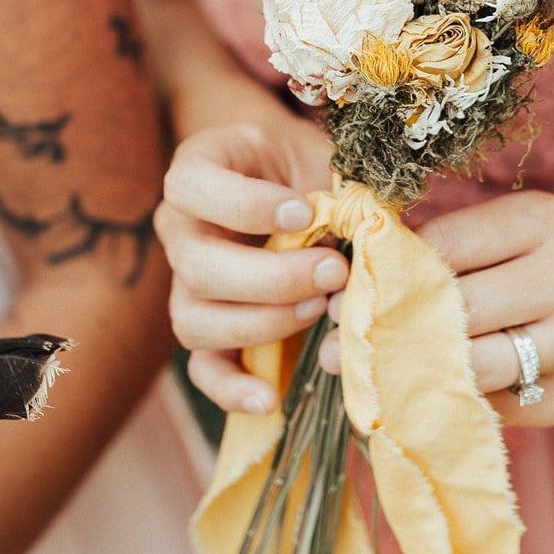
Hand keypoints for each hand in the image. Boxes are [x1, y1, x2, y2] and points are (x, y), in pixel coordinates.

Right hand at [156, 120, 348, 414]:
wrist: (295, 183)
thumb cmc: (307, 163)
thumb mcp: (322, 156)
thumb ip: (341, 189)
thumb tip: (373, 236)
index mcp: (198, 167)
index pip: (188, 184)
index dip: (243, 205)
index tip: (303, 212)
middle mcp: (180, 227)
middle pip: (197, 266)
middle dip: (271, 277)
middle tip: (334, 269)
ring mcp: (186, 283)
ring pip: (195, 320)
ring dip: (263, 323)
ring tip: (319, 309)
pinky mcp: (208, 328)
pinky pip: (203, 368)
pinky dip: (232, 388)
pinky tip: (271, 397)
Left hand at [320, 190, 553, 424]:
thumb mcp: (528, 228)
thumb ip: (458, 240)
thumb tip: (362, 259)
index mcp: (545, 223)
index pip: (444, 246)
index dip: (387, 268)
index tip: (346, 284)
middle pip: (454, 309)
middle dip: (389, 325)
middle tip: (336, 336)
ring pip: (471, 367)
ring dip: (411, 373)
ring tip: (365, 371)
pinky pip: (496, 407)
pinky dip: (452, 405)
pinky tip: (416, 399)